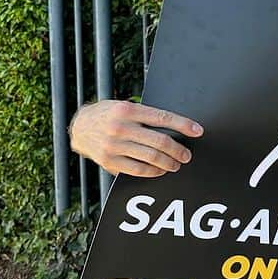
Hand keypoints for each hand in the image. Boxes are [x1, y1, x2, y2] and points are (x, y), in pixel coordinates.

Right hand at [68, 99, 202, 176]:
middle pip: (159, 141)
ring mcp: (113, 146)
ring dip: (168, 163)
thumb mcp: (126, 106)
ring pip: (150, 158)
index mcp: (128, 110)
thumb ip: (145, 115)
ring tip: (176, 164)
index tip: (198, 131)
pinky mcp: (108, 161)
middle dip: (178, 150)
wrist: (80, 126)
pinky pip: (137, 170)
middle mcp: (120, 128)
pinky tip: (160, 170)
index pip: (162, 118)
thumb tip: (175, 128)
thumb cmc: (109, 114)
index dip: (183, 125)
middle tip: (186, 155)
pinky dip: (153, 172)